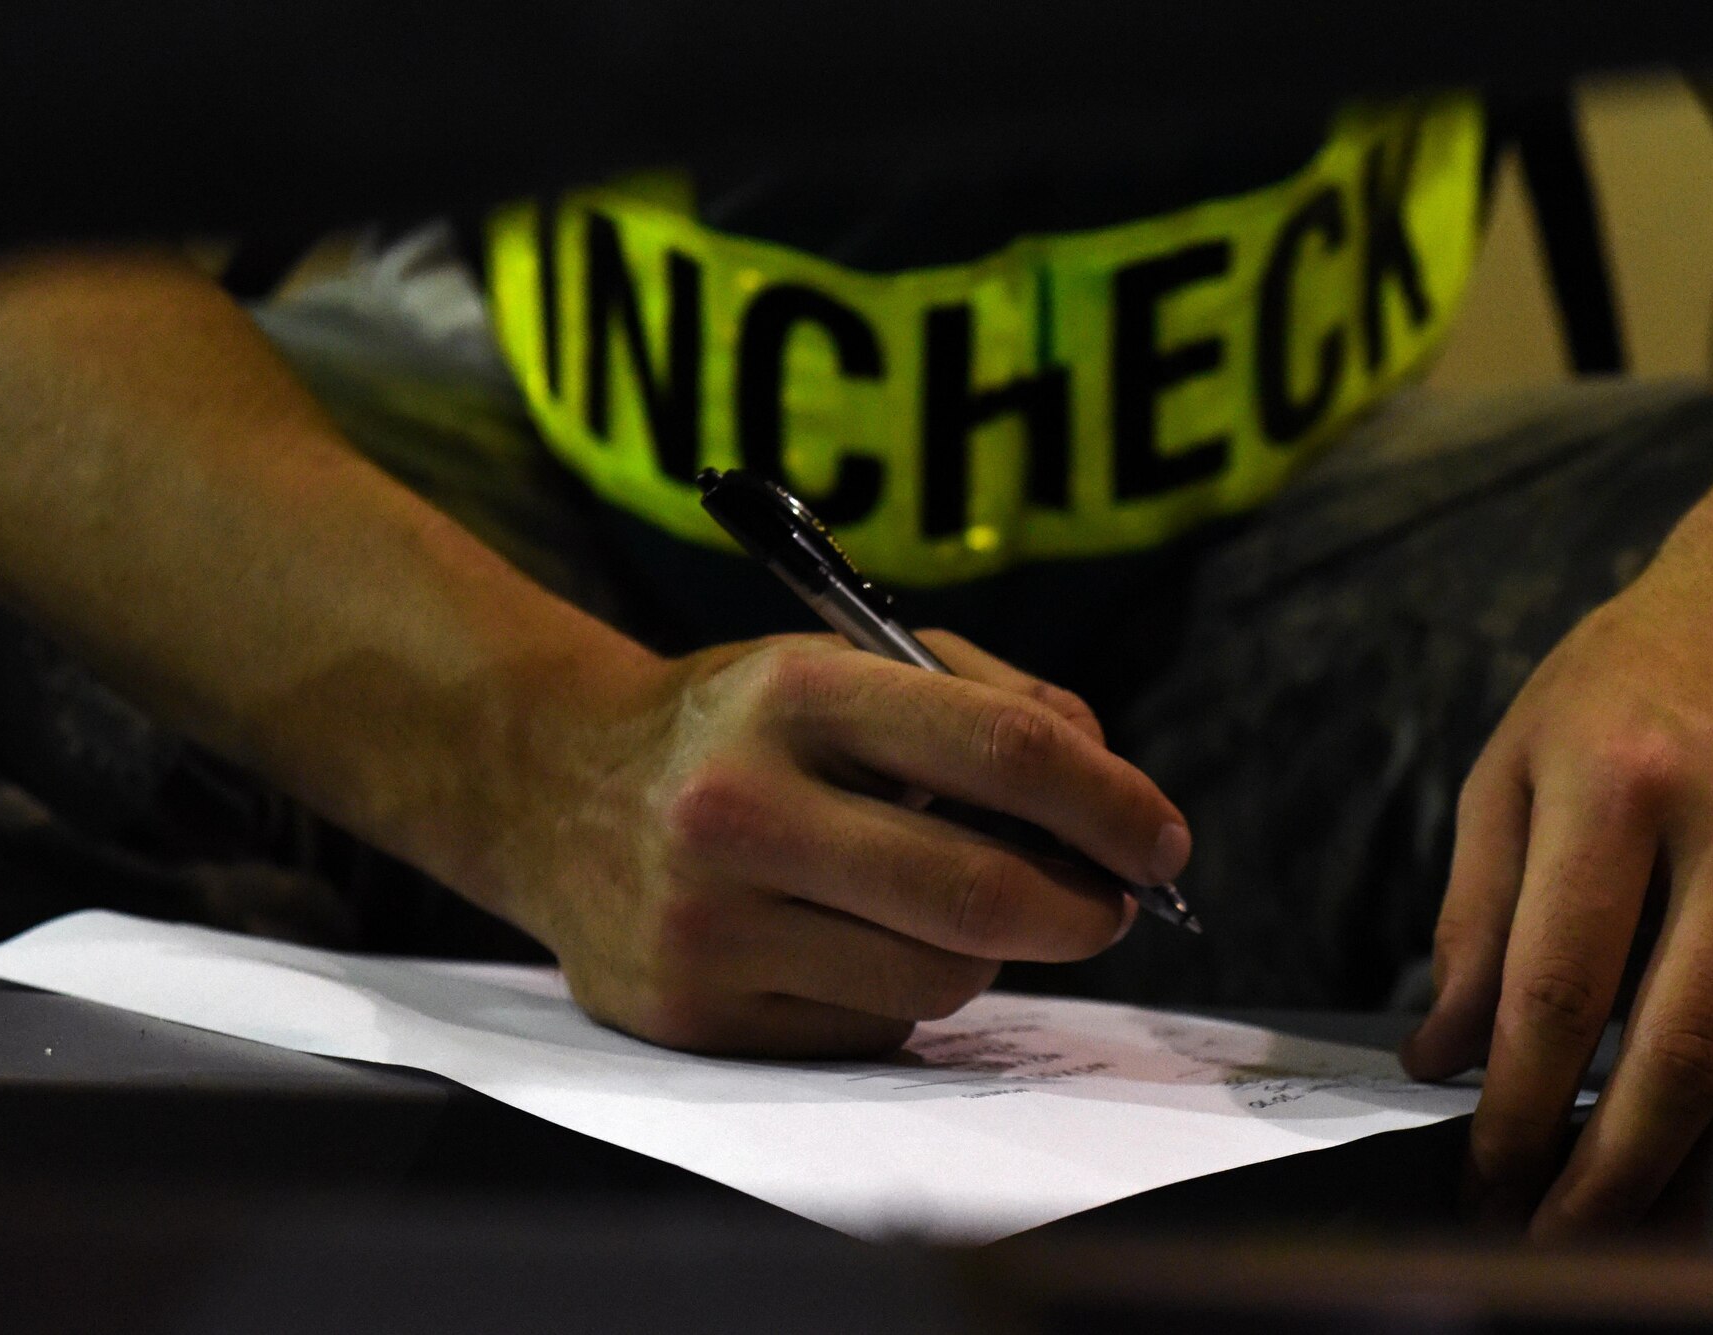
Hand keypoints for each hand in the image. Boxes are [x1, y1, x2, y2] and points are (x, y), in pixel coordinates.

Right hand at [485, 631, 1190, 1056]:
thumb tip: (1110, 784)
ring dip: (990, 955)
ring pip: (938, 979)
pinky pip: (869, 1030)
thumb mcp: (847, 662)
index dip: (1112, 804)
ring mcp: (711, 920)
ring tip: (959, 912)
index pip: (1003, 752)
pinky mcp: (694, 1011)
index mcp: (796, 693)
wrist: (551, 787)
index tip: (1162, 840)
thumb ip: (992, 700)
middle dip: (1085, 909)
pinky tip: (859, 945)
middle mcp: (743, 807)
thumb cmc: (741, 723)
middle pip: (982, 892)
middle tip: (1113, 905)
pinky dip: (899, 996)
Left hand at [1400, 523, 1712, 1236]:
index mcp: (1613, 784)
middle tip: (1549, 1235)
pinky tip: (1695, 1155)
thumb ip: (1474, 910)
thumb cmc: (1634, 668)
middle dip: (1610, 1172)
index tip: (1486, 1173)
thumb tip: (1443, 1051)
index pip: (1558, 991)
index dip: (1520, 1107)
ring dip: (1687, 1165)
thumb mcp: (1513, 760)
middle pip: (1680, 1051)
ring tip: (1615, 1222)